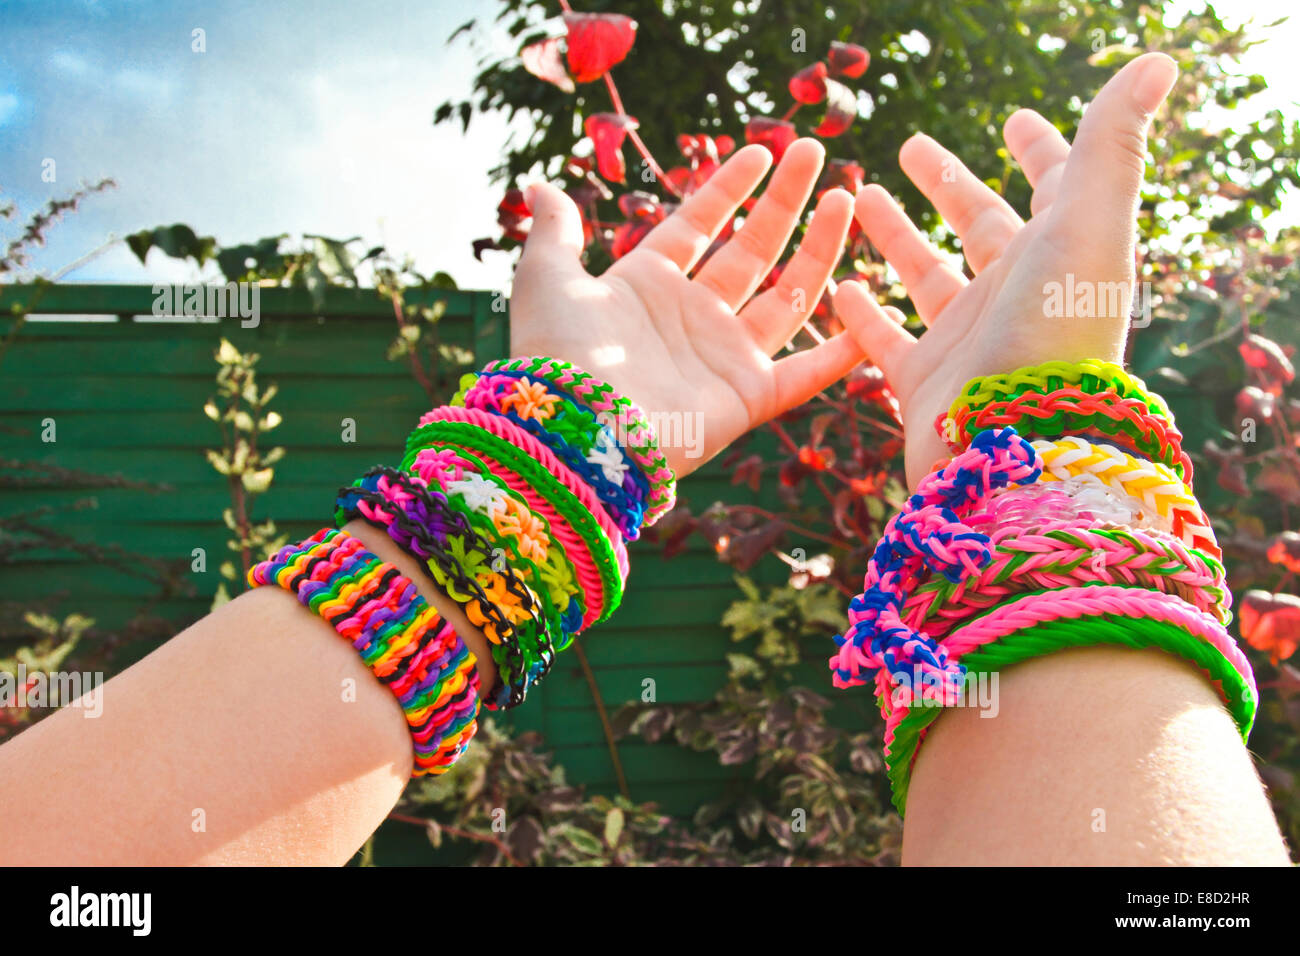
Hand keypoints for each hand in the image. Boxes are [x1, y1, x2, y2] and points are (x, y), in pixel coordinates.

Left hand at [510, 138, 867, 478]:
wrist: (579, 430)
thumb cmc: (558, 353)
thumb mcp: (547, 277)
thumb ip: (555, 231)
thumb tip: (539, 187)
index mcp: (646, 284)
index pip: (697, 225)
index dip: (728, 188)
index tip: (762, 150)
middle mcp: (691, 317)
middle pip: (751, 250)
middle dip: (785, 203)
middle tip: (817, 154)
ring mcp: (723, 357)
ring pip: (786, 295)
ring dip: (820, 250)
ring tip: (848, 199)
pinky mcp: (748, 398)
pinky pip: (805, 372)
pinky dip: (840, 351)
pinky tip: (870, 314)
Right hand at [835, 52, 1179, 486]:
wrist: (1017, 447)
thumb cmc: (1056, 331)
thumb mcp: (1088, 224)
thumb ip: (1111, 145)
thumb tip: (1157, 62)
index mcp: (1060, 252)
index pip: (1055, 187)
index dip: (1041, 149)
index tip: (1014, 119)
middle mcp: (1017, 294)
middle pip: (980, 226)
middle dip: (949, 185)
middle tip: (910, 147)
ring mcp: (970, 339)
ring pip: (926, 276)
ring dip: (896, 236)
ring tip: (858, 197)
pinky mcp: (926, 382)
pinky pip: (886, 340)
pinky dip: (862, 314)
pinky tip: (837, 286)